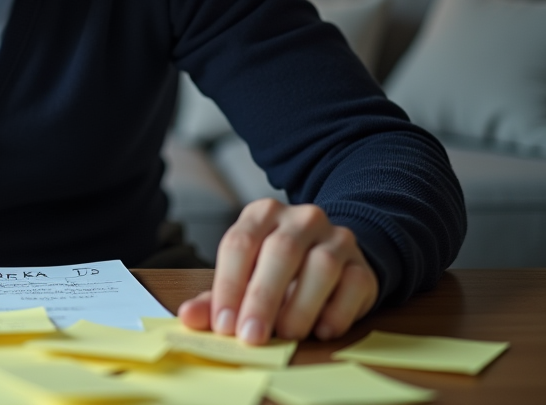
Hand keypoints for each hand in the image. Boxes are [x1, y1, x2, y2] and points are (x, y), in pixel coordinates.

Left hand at [177, 198, 376, 344]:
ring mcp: (336, 237)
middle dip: (262, 298)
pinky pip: (354, 284)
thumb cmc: (276, 271)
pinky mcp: (362, 264)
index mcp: (261, 214)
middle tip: (251, 336)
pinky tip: (321, 330)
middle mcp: (300, 218)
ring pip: (321, 265)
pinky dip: (337, 312)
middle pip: (280, 252)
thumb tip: (188, 317)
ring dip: (300, 306)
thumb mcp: (244, 277)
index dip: (229, 286)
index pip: (240, 243)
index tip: (223, 325)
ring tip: (286, 334)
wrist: (331, 258)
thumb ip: (216, 297)